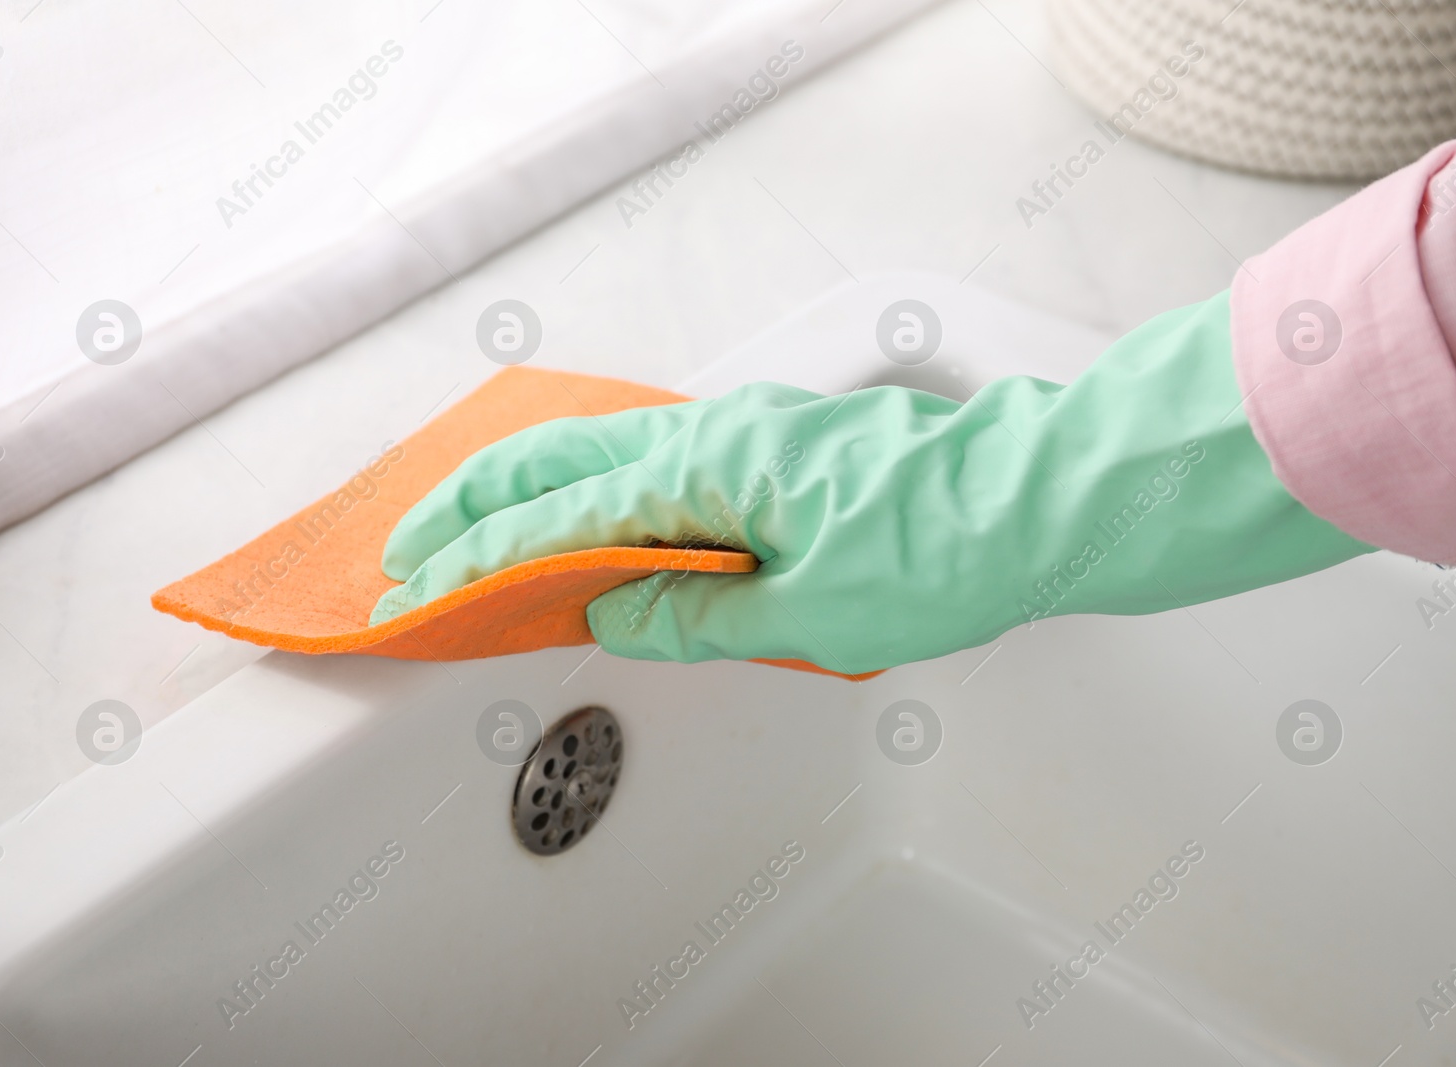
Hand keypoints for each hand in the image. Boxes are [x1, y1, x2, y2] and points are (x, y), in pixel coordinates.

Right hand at [372, 292, 1370, 672]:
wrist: (1045, 498)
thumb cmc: (949, 548)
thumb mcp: (811, 613)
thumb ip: (696, 616)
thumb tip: (612, 614)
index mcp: (711, 467)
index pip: (562, 521)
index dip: (480, 560)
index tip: (416, 589)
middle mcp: (716, 432)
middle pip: (561, 457)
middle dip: (473, 504)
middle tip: (410, 549)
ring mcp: (745, 432)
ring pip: (603, 451)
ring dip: (529, 493)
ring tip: (475, 537)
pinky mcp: (772, 450)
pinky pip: (655, 462)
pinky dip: (594, 493)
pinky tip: (586, 527)